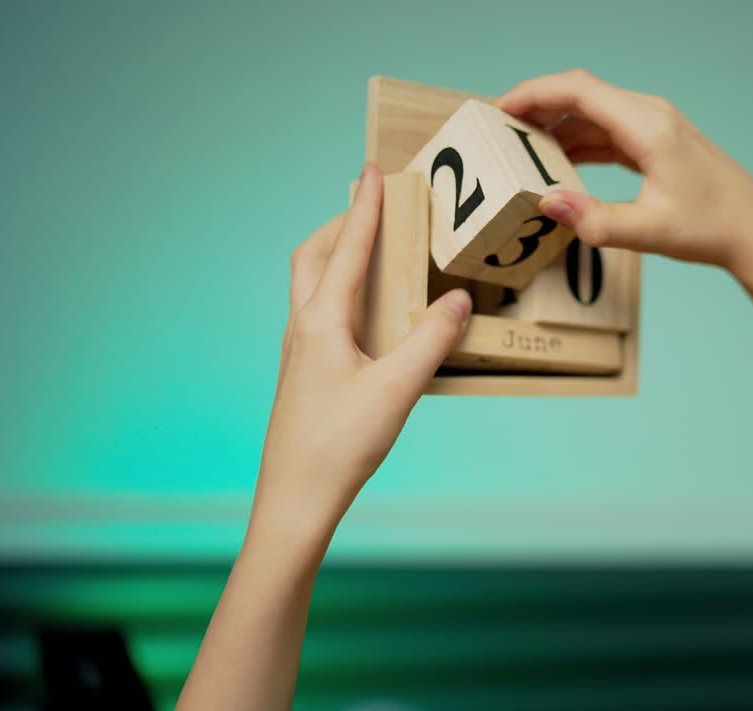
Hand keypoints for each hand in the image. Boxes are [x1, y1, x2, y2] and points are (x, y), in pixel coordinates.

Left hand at [252, 164, 471, 544]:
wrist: (295, 498)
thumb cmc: (341, 445)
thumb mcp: (398, 389)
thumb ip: (431, 340)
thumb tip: (457, 298)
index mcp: (321, 321)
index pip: (347, 249)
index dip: (364, 208)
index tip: (373, 171)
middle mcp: (303, 327)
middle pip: (313, 256)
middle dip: (342, 224)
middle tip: (369, 204)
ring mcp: (298, 350)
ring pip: (310, 284)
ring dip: (336, 254)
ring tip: (368, 247)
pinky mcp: (304, 373)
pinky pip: (317, 310)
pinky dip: (338, 288)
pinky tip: (363, 311)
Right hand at [498, 69, 752, 282]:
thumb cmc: (710, 229)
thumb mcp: (649, 232)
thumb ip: (595, 221)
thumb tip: (547, 203)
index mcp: (648, 127)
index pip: (580, 91)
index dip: (535, 93)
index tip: (501, 108)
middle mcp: (650, 115)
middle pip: (582, 95)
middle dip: (538, 107)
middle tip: (499, 129)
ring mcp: (655, 126)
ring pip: (593, 113)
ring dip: (556, 126)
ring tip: (520, 148)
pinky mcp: (656, 142)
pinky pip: (607, 131)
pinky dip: (578, 141)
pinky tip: (557, 162)